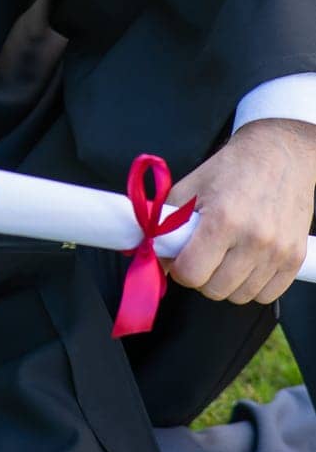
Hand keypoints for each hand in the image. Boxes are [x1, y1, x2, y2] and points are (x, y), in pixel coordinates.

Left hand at [166, 119, 315, 305]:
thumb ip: (166, 223)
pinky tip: (247, 263)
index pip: (191, 273)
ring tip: (225, 255)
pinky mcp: (296, 259)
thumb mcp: (190, 187)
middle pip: (214, 290)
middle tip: (203, 255)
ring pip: (239, 297)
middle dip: (201, 276)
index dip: (179, 269)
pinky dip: (252, 286)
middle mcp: (255, 239)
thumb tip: (155, 257)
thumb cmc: (232, 168)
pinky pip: (266, 295)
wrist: (280, 155)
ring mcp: (279, 252)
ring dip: (226, 282)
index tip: (180, 258)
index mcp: (224, 219)